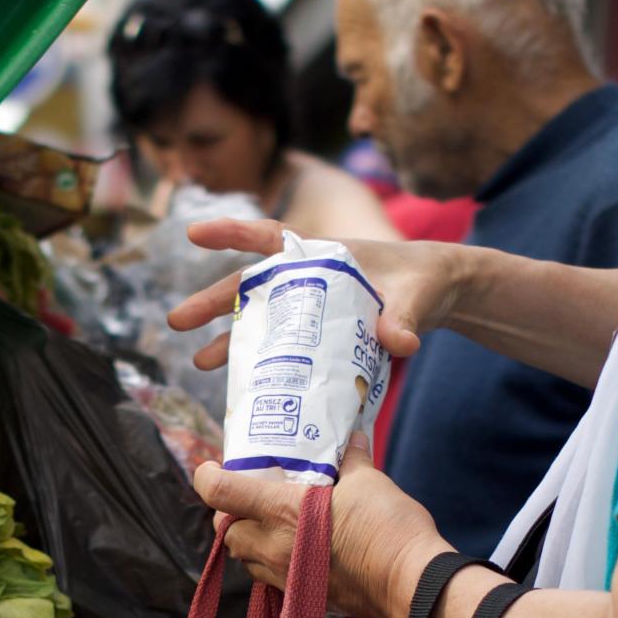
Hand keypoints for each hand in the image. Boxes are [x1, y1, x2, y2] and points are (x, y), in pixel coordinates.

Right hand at [166, 218, 474, 372]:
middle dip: (212, 300)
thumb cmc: (425, 280)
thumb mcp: (419, 294)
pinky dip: (263, 364)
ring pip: (261, 321)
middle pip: (251, 286)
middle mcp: (309, 280)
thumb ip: (406, 316)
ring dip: (230, 340)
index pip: (271, 238)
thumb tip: (400, 342)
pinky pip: (284, 348)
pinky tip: (243, 385)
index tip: (193, 232)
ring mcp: (313, 309)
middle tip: (176, 320)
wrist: (441, 295)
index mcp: (324, 255)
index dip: (232, 234)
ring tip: (201, 363)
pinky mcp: (322, 336)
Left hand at [193, 429, 449, 617]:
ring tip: (270, 524)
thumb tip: (352, 439)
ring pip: (245, 559)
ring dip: (248, 540)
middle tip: (247, 498)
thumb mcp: (370, 482)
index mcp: (282, 511)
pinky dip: (270, 562)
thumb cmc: (389, 529)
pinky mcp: (303, 597)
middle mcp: (274, 546)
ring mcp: (286, 576)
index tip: (210, 467)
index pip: (221, 493)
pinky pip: (269, 579)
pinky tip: (296, 550)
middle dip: (229, 514)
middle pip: (227, 532)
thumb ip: (352, 460)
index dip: (206, 477)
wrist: (411, 583)